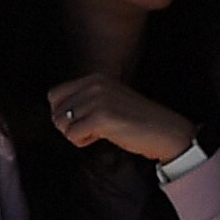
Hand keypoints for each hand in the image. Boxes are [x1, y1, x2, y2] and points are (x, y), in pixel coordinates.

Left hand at [50, 76, 194, 165]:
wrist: (166, 131)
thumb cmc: (136, 121)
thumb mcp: (108, 100)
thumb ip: (84, 99)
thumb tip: (56, 111)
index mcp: (95, 78)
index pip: (54, 95)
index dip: (64, 113)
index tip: (85, 119)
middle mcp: (95, 85)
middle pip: (55, 112)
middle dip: (69, 126)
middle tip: (93, 128)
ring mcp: (98, 99)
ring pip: (62, 125)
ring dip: (78, 134)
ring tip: (101, 131)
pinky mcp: (101, 117)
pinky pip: (73, 135)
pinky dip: (84, 141)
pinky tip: (104, 136)